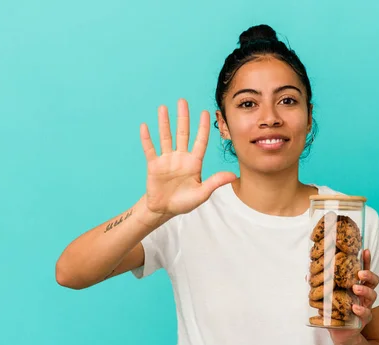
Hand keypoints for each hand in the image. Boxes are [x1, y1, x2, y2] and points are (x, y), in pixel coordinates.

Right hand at [140, 99, 236, 218]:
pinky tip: (145, 126)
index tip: (205, 112)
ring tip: (163, 108)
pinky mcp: (154, 165)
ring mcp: (167, 159)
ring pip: (166, 137)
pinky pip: (150, 149)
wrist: (164, 209)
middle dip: (183, 117)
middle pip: (182, 133)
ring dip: (164, 123)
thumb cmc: (184, 202)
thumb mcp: (202, 193)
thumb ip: (215, 182)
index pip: (200, 141)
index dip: (203, 127)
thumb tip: (234, 176)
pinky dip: (147, 139)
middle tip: (182, 101)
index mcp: (194, 162)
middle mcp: (181, 157)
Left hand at [328, 249, 378, 343]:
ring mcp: (365, 306)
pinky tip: (354, 308)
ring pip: (372, 295)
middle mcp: (363, 295)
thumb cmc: (334, 312)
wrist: (340, 333)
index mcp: (356, 286)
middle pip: (373, 281)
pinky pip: (366, 313)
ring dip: (365, 290)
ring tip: (355, 288)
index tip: (365, 250)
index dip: (366, 261)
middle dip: (369, 274)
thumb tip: (308, 275)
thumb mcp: (327, 297)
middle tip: (360, 273)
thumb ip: (321, 286)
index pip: (363, 271)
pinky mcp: (363, 319)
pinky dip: (361, 310)